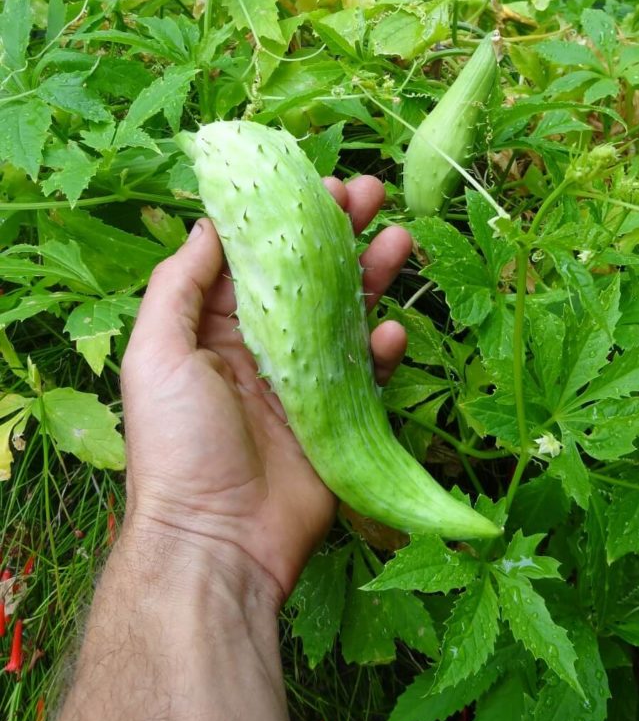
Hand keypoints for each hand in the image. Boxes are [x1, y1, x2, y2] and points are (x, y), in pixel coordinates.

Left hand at [120, 176, 410, 606]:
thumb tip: (208, 222)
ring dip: (372, 275)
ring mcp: (304, 381)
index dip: (284, 218)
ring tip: (399, 238)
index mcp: (214, 326)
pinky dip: (385, 350)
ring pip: (346, 314)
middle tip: (369, 194)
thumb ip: (181, 283)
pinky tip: (396, 331)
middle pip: (307, 277)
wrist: (218, 538)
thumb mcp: (156, 352)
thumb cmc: (179, 442)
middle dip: (338, 234)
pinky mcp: (338, 416)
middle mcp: (262, 346)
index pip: (255, 256)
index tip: (314, 182)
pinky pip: (369, 373)